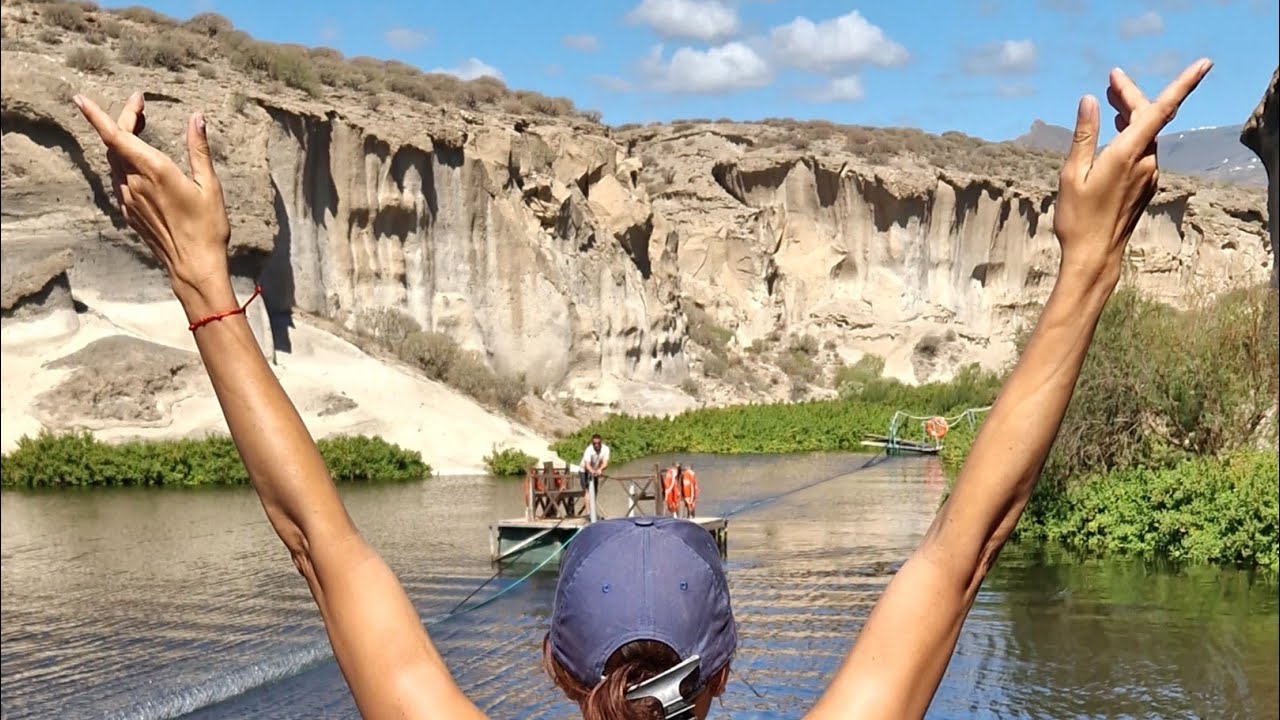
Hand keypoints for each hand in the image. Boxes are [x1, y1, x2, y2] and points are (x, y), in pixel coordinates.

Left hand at [73, 92, 233, 315]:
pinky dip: (124, 161)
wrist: (193, 265)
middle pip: (114, 143)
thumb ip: (198, 149)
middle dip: (122, 119)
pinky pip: (119, 179)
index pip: (115, 136)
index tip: (80, 98)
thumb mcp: (210, 185)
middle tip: (138, 105)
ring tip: (138, 127)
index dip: (96, 115)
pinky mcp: (129, 211)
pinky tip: (138, 161)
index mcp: (154, 171)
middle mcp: (134, 182)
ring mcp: (128, 198)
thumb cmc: (207, 227)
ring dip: (122, 140)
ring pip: (114, 160)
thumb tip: (196, 118)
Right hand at [1053, 59, 1211, 282]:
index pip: (1160, 111)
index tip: (1203, 64)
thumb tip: (1090, 100)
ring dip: (1131, 113)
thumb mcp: (1073, 174)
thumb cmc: (1079, 219)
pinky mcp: (1145, 184)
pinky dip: (1132, 133)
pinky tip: (1116, 130)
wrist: (1095, 256)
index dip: (1184, 84)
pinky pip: (1144, 149)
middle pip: (1149, 117)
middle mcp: (1146, 162)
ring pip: (1146, 133)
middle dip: (1132, 94)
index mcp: (1128, 155)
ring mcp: (1148, 174)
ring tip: (1111, 99)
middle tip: (1112, 78)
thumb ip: (1084, 135)